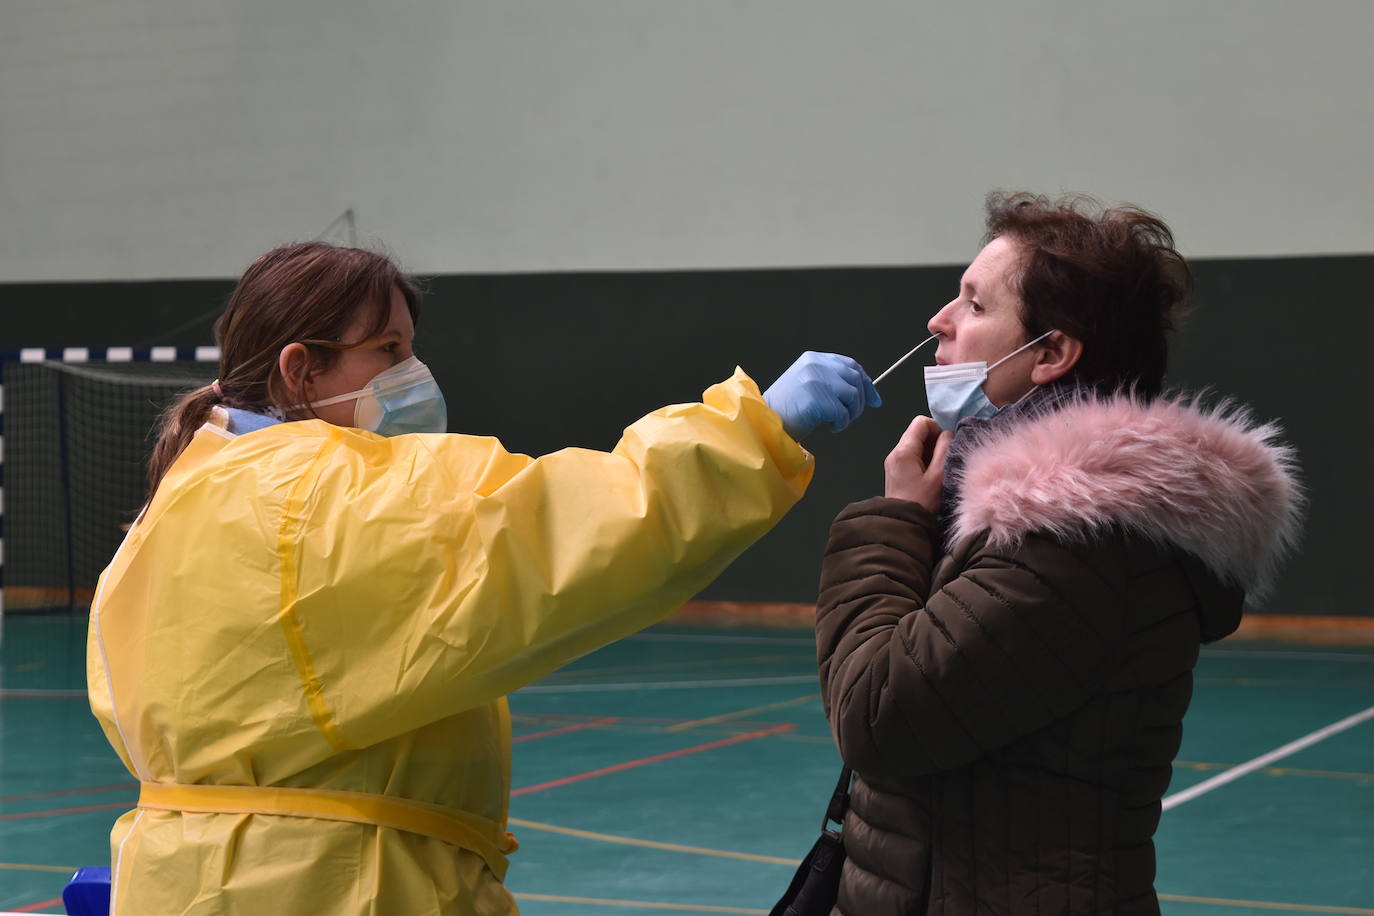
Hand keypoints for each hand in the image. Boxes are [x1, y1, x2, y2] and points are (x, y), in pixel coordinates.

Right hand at [763, 352, 880, 440]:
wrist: (764, 421)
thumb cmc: (786, 409)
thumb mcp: (807, 385)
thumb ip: (829, 380)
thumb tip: (862, 392)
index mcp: (813, 358)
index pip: (850, 365)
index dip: (865, 382)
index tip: (874, 399)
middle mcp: (816, 365)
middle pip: (855, 378)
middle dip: (862, 400)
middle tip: (854, 415)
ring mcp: (816, 380)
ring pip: (853, 396)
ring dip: (851, 414)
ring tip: (838, 422)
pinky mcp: (817, 399)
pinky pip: (843, 413)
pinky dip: (841, 424)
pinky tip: (830, 427)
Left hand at [884, 416, 950, 512]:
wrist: (902, 523)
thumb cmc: (923, 501)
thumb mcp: (939, 475)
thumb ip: (945, 449)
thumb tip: (947, 434)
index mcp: (903, 450)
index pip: (921, 422)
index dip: (937, 430)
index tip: (945, 448)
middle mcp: (894, 452)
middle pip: (917, 432)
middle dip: (934, 442)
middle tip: (943, 461)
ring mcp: (893, 462)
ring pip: (915, 444)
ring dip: (929, 452)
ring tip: (936, 471)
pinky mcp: (895, 471)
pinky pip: (911, 456)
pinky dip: (922, 460)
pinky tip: (928, 476)